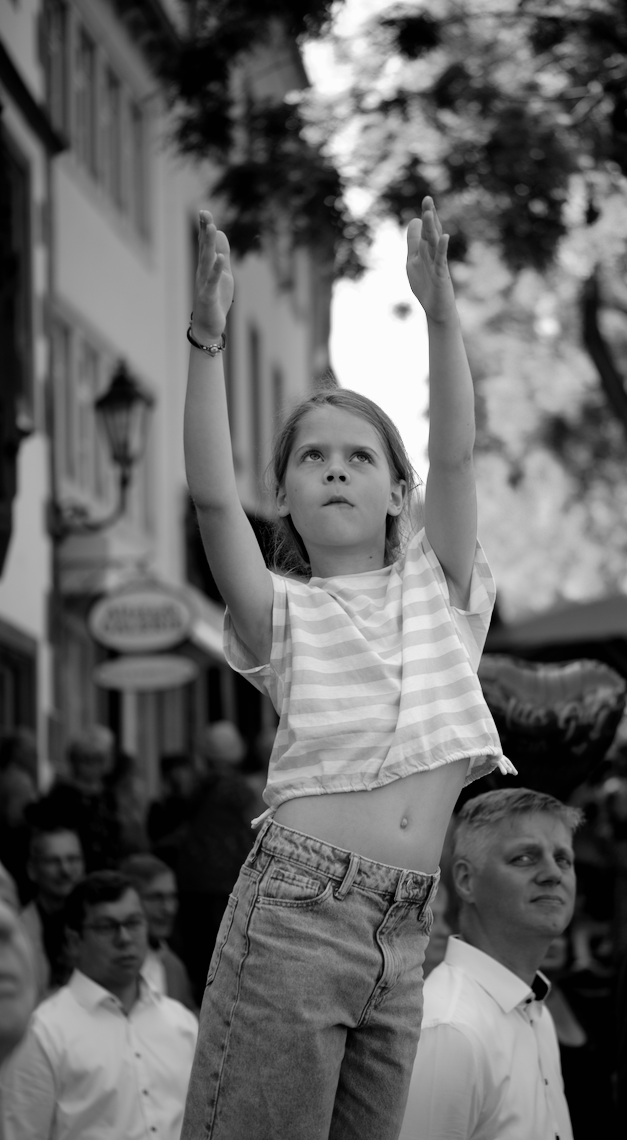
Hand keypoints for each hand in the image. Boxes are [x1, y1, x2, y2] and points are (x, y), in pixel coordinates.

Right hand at [192, 211, 233, 339]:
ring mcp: (203, 284)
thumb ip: (223, 255)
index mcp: (206, 267)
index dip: (204, 229)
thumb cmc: (215, 299)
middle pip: (203, 248)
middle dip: (204, 230)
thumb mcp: (223, 274)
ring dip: (208, 245)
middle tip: (204, 212)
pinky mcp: (208, 296)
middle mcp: (202, 273)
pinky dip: (215, 269)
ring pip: (206, 261)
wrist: (208, 327)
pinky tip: (218, 258)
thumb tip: (221, 233)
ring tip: (211, 228)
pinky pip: (212, 281)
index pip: (204, 245)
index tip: (204, 212)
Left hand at [406, 198, 456, 324]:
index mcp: (425, 250)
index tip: (427, 199)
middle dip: (428, 216)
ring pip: (433, 243)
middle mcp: (432, 254)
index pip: (426, 229)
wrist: (436, 309)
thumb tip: (413, 221)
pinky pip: (441, 259)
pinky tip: (444, 236)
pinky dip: (442, 248)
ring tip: (428, 213)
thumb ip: (413, 242)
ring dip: (431, 228)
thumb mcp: (413, 261)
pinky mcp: (441, 274)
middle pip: (430, 232)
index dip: (426, 216)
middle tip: (427, 199)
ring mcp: (437, 263)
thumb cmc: (426, 285)